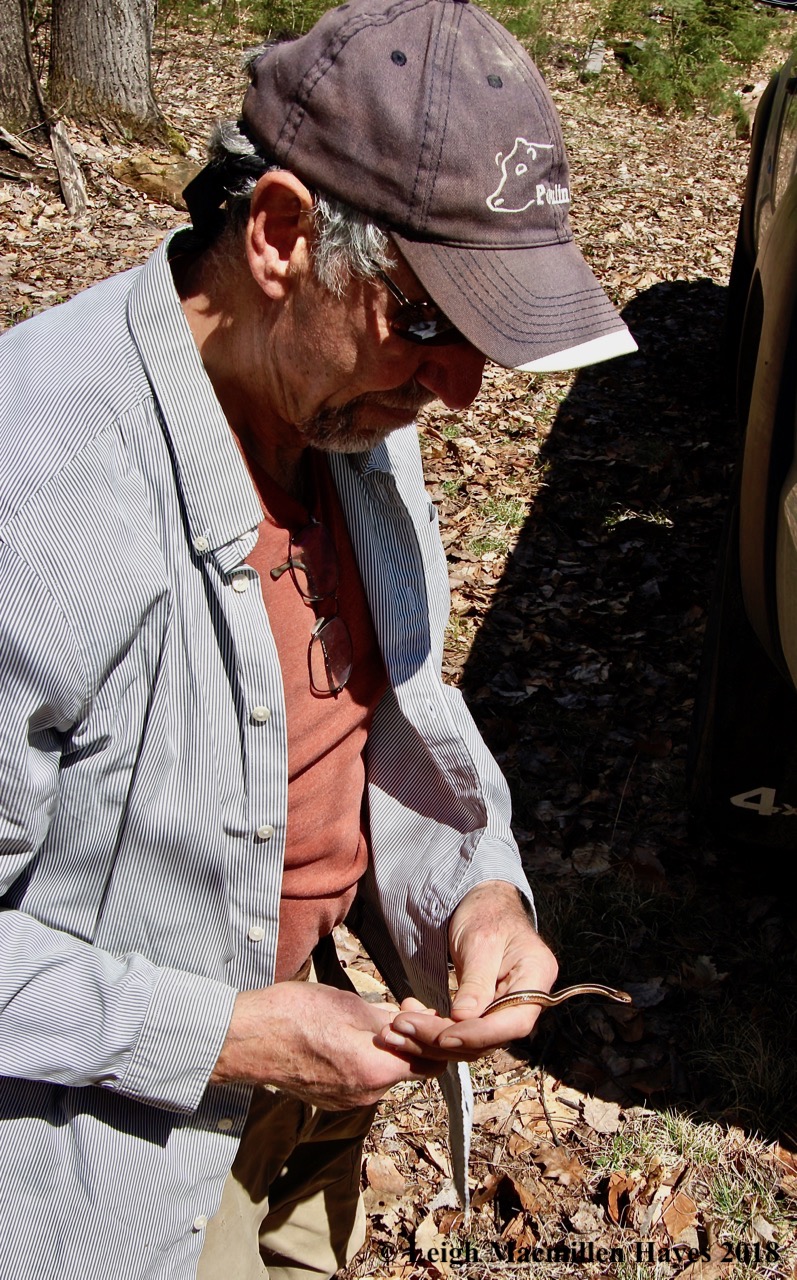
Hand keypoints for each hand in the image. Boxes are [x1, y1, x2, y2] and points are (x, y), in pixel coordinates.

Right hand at [210, 981, 444, 1109]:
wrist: (248, 1039)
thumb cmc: (297, 1016)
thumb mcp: (351, 1007)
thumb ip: (390, 1022)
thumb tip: (416, 1023)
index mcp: (377, 1072)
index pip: (432, 1064)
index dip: (431, 1034)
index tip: (414, 1008)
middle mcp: (366, 1095)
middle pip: (407, 1069)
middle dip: (409, 1038)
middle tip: (395, 1006)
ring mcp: (346, 1101)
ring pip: (383, 1073)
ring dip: (385, 1048)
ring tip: (367, 1017)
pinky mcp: (330, 1098)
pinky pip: (361, 1079)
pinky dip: (364, 1058)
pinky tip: (346, 1035)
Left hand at [379, 881, 557, 1061]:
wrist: (482, 904)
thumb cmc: (486, 913)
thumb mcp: (480, 941)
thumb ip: (476, 981)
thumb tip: (463, 1019)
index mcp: (537, 975)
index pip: (515, 1021)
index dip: (480, 1034)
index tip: (444, 1037)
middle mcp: (528, 998)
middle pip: (491, 1036)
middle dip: (446, 1038)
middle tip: (404, 1027)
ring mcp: (507, 1008)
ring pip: (473, 1040)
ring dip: (433, 1038)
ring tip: (399, 1025)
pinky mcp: (486, 1012)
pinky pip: (464, 1029)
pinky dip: (435, 1028)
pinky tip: (410, 1018)